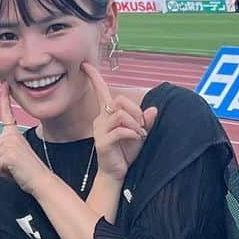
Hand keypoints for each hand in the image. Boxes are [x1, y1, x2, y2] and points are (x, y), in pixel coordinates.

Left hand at [0, 83, 51, 194]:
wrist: (40, 181)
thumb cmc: (24, 172)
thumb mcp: (6, 162)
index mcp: (13, 134)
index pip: (6, 114)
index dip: (5, 99)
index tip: (6, 84)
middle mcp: (11, 135)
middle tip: (6, 167)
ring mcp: (10, 143)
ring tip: (11, 169)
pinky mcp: (9, 153)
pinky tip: (13, 172)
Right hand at [83, 62, 157, 181]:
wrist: (116, 173)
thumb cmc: (126, 151)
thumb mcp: (140, 134)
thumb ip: (146, 122)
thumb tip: (153, 110)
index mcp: (107, 114)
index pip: (100, 91)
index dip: (94, 77)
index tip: (85, 65)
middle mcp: (100, 119)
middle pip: (119, 101)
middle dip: (136, 110)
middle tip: (142, 125)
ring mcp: (99, 130)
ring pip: (120, 114)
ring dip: (136, 124)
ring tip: (140, 135)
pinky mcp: (102, 142)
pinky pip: (120, 130)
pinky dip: (133, 133)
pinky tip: (136, 139)